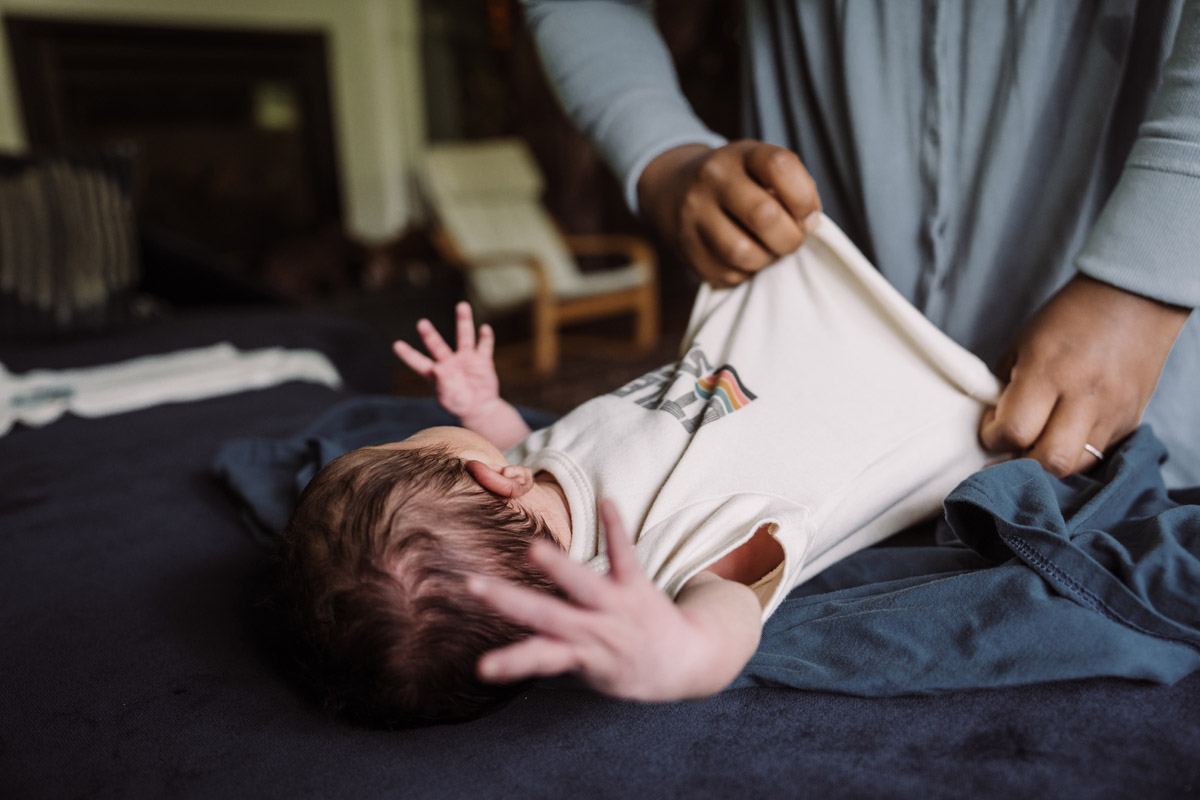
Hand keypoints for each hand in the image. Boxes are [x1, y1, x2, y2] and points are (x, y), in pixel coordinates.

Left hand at [393, 302, 500, 419]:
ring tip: (462, 305)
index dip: (408, 355)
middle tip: (422, 323)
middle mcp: (449, 362)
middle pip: (437, 346)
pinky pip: (484, 346)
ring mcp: (466, 360)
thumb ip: (441, 383)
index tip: (396, 345)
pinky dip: (486, 338)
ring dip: (463, 322)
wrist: (481, 408)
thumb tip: (435, 369)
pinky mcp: (482, 361)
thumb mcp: (448, 397)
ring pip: (464, 337)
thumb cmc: (460, 405)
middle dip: (430, 335)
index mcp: (436, 373)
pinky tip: (484, 329)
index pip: (418, 363)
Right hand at [467, 500, 730, 701]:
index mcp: (580, 654)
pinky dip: (614, 528)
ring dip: (558, 567)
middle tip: (474, 586)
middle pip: (547, 615)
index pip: (539, 659)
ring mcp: (617, 605)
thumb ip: (555, 656)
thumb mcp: (590, 675)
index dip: (511, 664)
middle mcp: (596, 629)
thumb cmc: (626, 670)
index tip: (482, 668)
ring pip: (583, 585)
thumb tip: (510, 642)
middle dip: (509, 601)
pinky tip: (606, 501)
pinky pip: (625, 554)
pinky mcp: (637, 584)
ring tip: (533, 550)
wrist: (685, 662)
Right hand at [637, 140, 821, 286]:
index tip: (809, 215)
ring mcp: (694, 214)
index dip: (805, 197)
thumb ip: (793, 186)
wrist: (674, 189)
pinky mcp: (686, 248)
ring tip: (767, 251)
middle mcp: (712, 179)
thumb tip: (810, 224)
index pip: (780, 166)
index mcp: (740, 154)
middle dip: (790, 238)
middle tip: (791, 240)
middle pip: (764, 216)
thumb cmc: (737, 181)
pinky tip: (745, 259)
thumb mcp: (761, 166)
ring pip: (743, 252)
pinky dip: (745, 273)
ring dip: (766, 260)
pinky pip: (727, 274)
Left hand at [979, 274, 1189, 476]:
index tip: (991, 424)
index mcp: (1049, 373)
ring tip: (1038, 442)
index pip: (1014, 431)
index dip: (993, 436)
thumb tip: (995, 422)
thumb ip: (1006, 387)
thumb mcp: (1023, 345)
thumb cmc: (1068, 318)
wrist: (1134, 299)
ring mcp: (1112, 412)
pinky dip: (1076, 452)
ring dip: (1050, 460)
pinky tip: (1064, 434)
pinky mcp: (1130, 420)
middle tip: (1012, 444)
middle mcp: (1084, 397)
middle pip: (1050, 461)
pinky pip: (1098, 454)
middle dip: (1022, 461)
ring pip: (1077, 466)